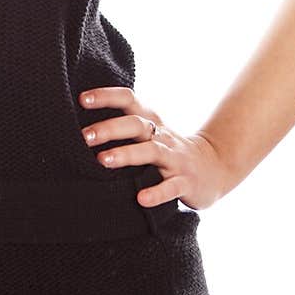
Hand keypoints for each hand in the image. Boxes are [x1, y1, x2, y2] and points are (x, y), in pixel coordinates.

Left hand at [78, 85, 231, 210]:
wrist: (215, 167)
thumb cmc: (169, 149)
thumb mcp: (149, 132)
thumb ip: (123, 126)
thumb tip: (79, 125)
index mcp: (151, 121)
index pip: (128, 99)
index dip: (106, 96)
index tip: (82, 99)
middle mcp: (161, 136)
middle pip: (136, 124)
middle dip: (109, 128)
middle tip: (84, 136)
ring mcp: (175, 159)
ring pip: (151, 152)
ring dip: (127, 154)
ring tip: (103, 160)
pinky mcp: (186, 182)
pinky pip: (171, 187)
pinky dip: (156, 192)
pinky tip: (141, 198)